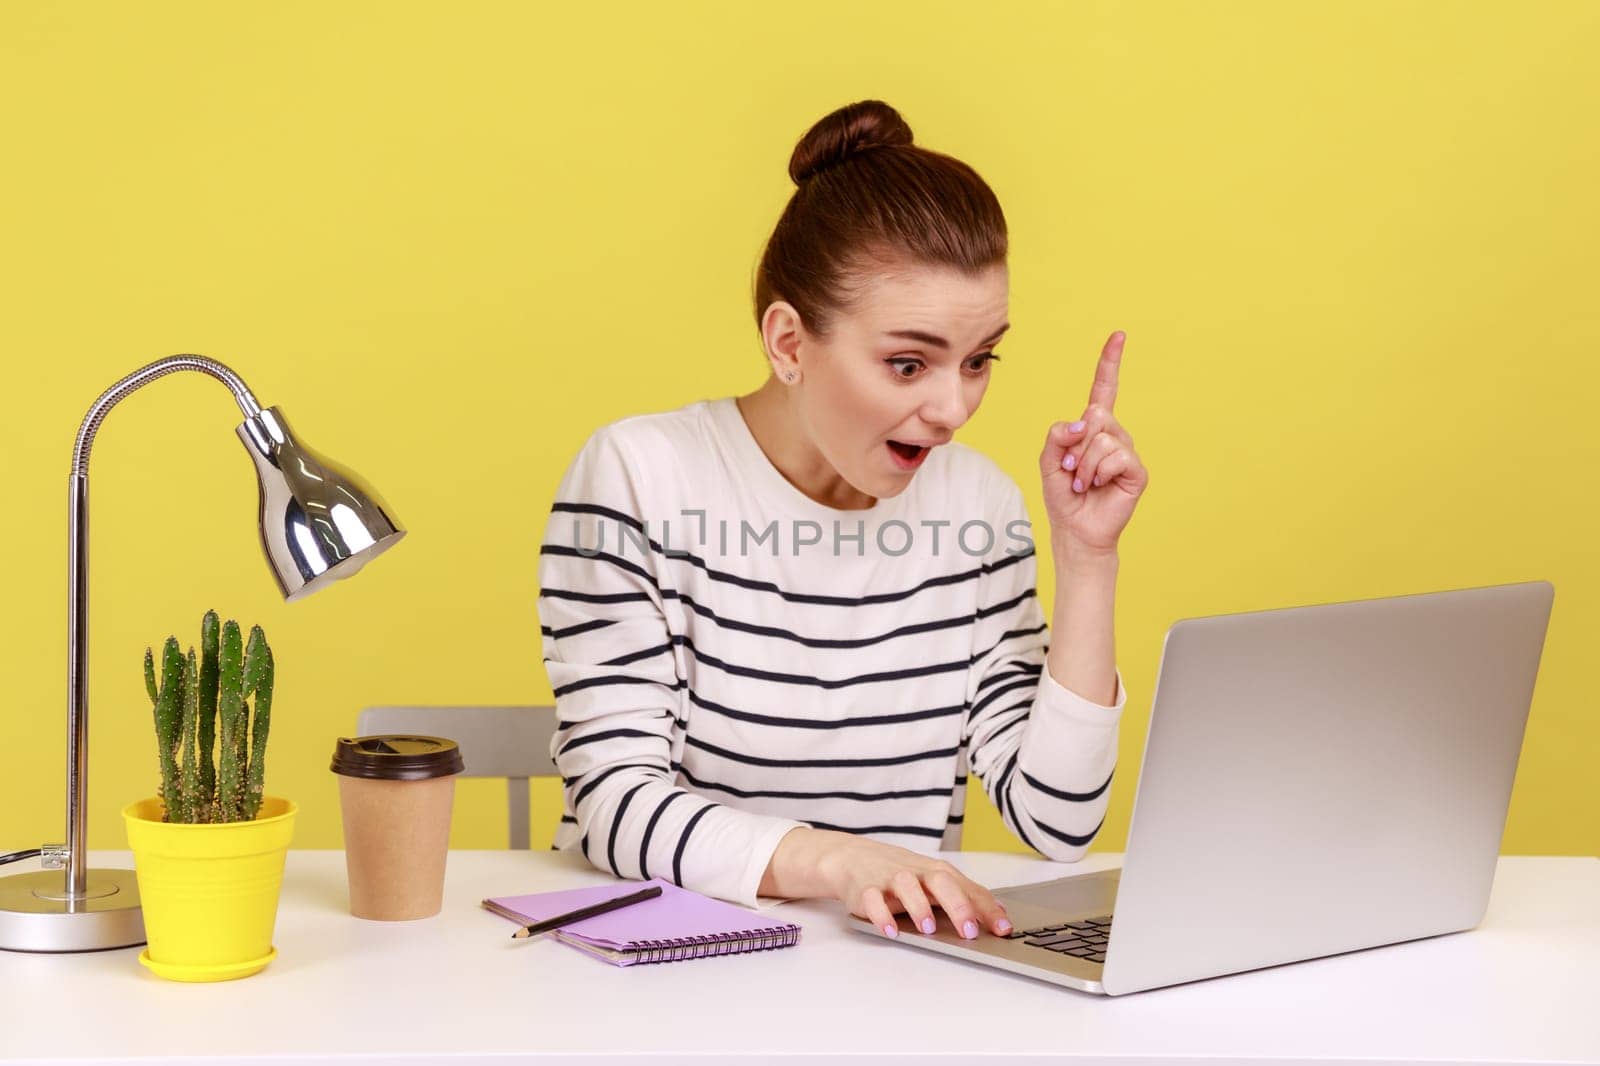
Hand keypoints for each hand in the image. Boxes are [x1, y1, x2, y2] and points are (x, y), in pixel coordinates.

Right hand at [811, 831, 1012, 939]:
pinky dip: (881, 916)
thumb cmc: (902, 873)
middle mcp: (918, 873)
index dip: (988, 909)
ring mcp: (891, 879)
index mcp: (939, 873)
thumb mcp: (934, 881)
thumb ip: (964, 894)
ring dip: (919, 907)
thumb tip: (999, 912)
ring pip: (907, 886)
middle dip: (958, 906)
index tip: (1004, 929)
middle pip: (941, 882)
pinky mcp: (867, 890)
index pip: (969, 888)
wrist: (854, 858)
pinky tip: (890, 931)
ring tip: (928, 929)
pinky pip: (873, 900)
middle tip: (969, 932)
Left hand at [1037, 330, 1148, 555]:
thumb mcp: (1048, 460)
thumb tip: (1085, 421)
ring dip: (1084, 464)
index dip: (1110, 363)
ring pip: (1103, 437)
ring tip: (1084, 482)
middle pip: (1096, 414)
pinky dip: (1098, 472)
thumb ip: (1058, 434)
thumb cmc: (1063, 496)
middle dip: (1075, 445)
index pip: (1103, 389)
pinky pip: (1116, 456)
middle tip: (1072, 469)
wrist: (1075, 530)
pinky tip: (1098, 486)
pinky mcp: (1136, 471)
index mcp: (1092, 428)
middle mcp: (1113, 435)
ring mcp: (1126, 451)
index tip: (1118, 335)